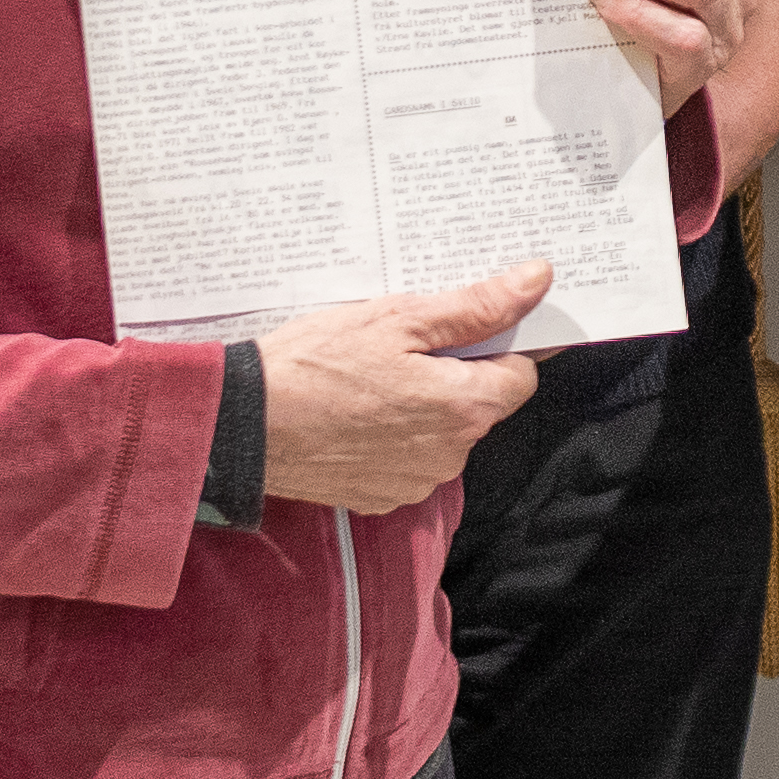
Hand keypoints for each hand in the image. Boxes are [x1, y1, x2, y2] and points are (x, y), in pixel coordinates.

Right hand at [254, 265, 550, 512]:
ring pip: (441, 431)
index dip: (499, 344)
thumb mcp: (398, 318)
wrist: (244, 426)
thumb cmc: (315, 366)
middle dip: (453, 372)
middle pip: (479, 403)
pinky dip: (390, 435)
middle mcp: (450, 454)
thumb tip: (535, 283)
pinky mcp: (381, 495)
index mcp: (464, 408)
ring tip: (369, 376)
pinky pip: (406, 458)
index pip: (521, 375)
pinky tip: (354, 410)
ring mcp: (415, 481)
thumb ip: (474, 306)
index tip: (468, 325)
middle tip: (402, 343)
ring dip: (421, 405)